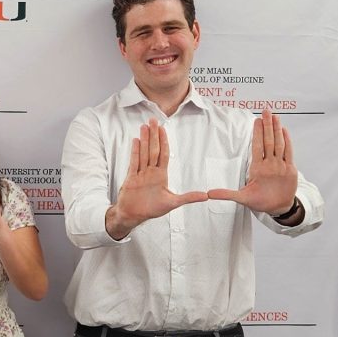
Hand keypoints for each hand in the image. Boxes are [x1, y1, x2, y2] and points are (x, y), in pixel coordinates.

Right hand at [108, 119, 205, 237]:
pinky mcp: (131, 178)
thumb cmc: (151, 209)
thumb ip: (188, 198)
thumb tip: (206, 196)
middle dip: (153, 135)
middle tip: (153, 120)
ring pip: (143, 153)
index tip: (163, 129)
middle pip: (152, 150)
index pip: (163, 154)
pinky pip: (133, 163)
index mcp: (160, 175)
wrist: (133, 216)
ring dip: (144, 140)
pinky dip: (135, 152)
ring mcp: (140, 174)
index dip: (164, 142)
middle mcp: (150, 172)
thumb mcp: (173, 203)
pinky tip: (135, 141)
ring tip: (144, 127)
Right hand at [208, 109, 297, 214]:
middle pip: (269, 141)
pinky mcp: (291, 167)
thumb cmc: (261, 202)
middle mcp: (271, 165)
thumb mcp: (242, 198)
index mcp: (259, 170)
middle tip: (266, 111)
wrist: (281, 208)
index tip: (256, 121)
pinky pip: (289, 150)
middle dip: (267, 125)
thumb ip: (226, 194)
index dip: (257, 133)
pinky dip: (287, 139)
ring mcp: (282, 165)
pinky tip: (284, 130)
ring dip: (277, 129)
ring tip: (275, 116)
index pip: (257, 147)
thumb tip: (209, 194)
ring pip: (280, 143)